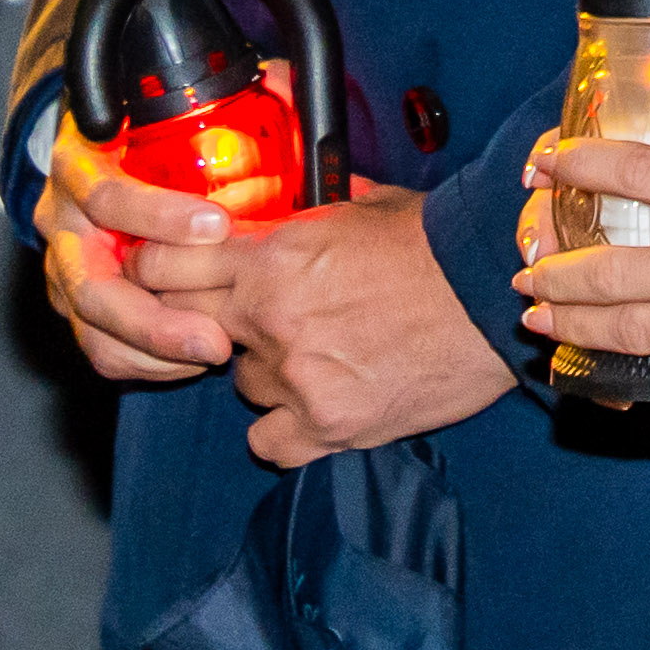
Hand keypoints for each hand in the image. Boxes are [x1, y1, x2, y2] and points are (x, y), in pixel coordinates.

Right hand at [32, 67, 286, 385]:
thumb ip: (224, 95)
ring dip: (153, 350)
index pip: (106, 194)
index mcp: (80, 165)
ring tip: (211, 353)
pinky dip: (144, 363)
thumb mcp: (166, 106)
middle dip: (154, 319)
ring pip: (92, 326)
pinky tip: (188, 360)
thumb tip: (280, 78)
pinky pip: (99, 347)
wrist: (90, 151)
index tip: (216, 227)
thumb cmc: (139, 130)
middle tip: (216, 336)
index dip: (158, 215)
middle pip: (91, 286)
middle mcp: (60, 221)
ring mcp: (61, 268)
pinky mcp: (73, 304)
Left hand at [122, 182, 517, 466]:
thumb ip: (297, 217)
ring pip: (239, 385)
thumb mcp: (356, 206)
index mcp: (269, 257)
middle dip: (205, 323)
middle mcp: (269, 320)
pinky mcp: (329, 426)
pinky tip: (313, 406)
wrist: (491, 293)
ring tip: (312, 357)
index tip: (169, 280)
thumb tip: (270, 206)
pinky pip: (269, 443)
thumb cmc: (432, 243)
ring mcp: (297, 379)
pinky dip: (285, 429)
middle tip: (238, 320)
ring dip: (263, 372)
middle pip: (184, 329)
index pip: (162, 269)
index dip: (159, 275)